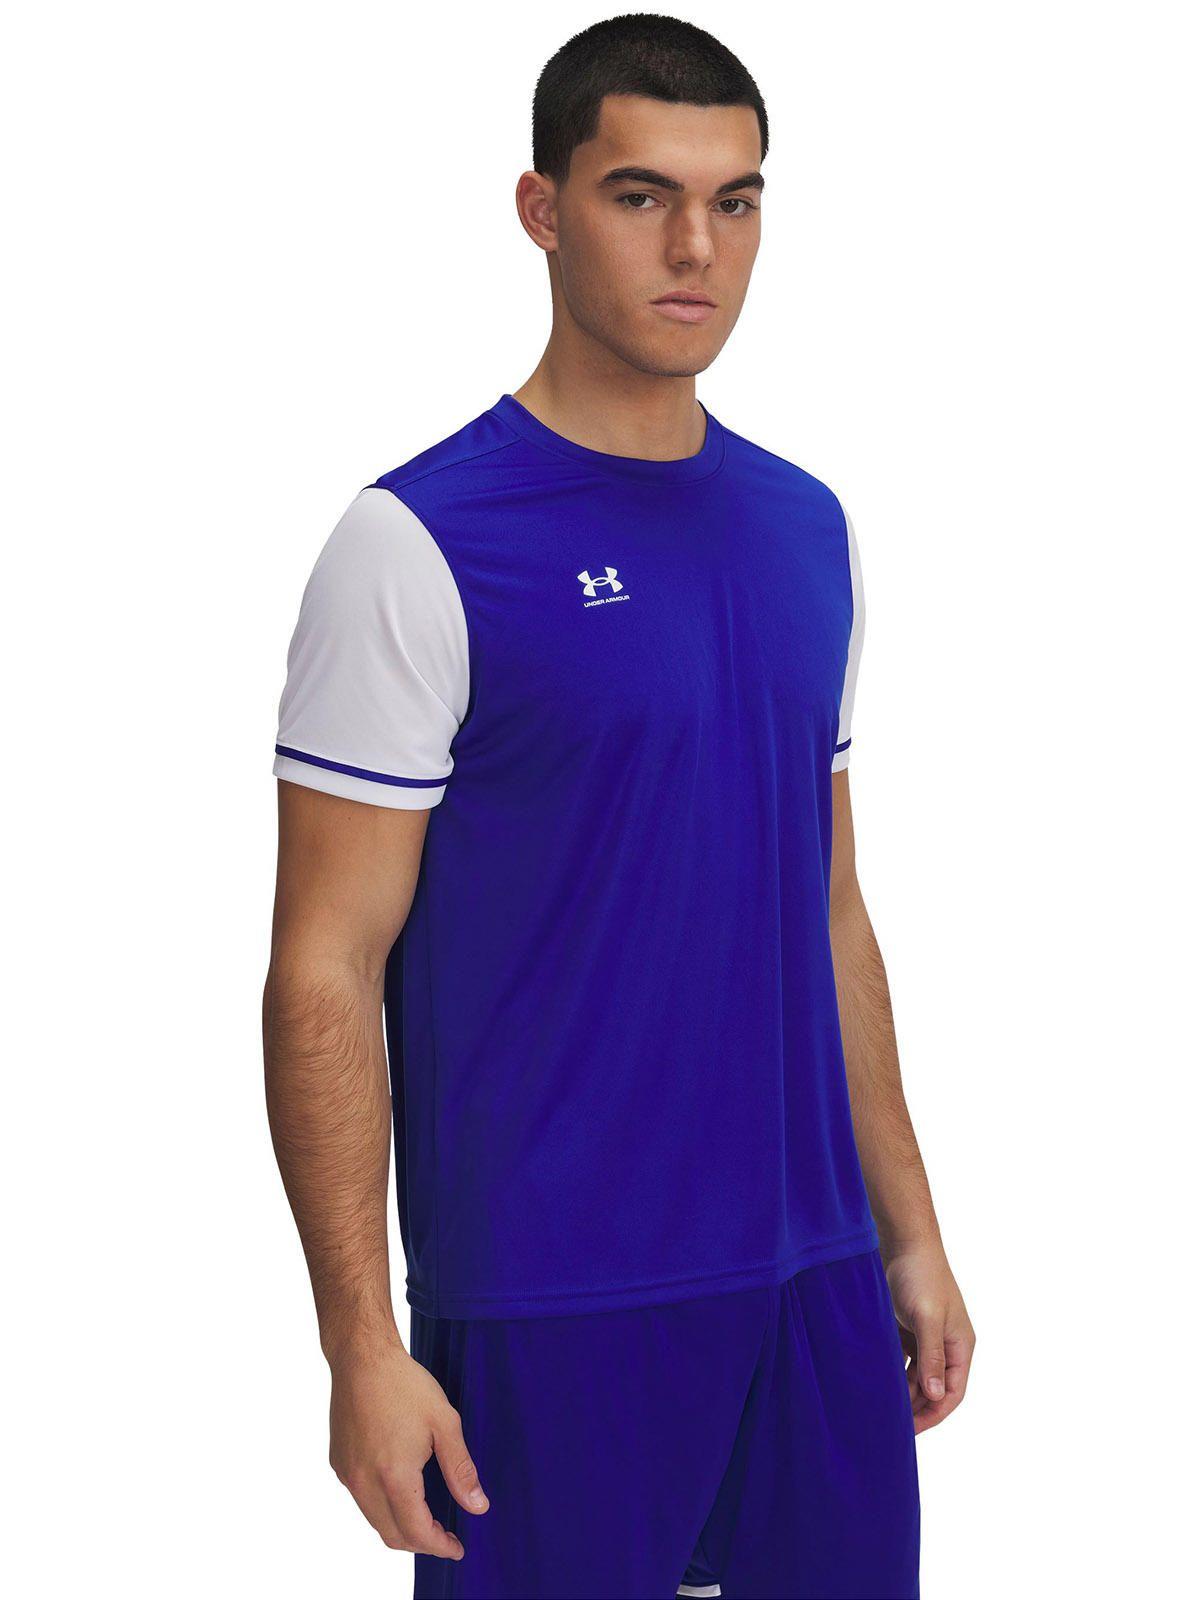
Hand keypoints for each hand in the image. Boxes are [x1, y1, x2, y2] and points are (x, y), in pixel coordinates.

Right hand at [328, 1338, 488, 1558]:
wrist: (362, 1358)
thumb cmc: (404, 1385)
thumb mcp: (444, 1423)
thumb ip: (461, 1469)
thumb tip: (477, 1505)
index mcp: (394, 1477)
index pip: (417, 1533)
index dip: (440, 1546)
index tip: (457, 1547)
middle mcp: (364, 1483)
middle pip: (393, 1535)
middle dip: (421, 1542)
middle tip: (445, 1534)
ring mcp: (348, 1475)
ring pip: (374, 1520)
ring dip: (401, 1526)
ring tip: (426, 1514)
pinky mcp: (339, 1464)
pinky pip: (361, 1499)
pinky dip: (382, 1506)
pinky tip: (399, 1488)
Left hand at [885, 1243, 975, 1434]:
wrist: (904, 1242)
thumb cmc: (922, 1276)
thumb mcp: (928, 1318)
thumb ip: (931, 1357)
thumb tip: (935, 1395)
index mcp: (960, 1346)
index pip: (951, 1392)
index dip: (934, 1414)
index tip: (911, 1431)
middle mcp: (946, 1344)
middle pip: (933, 1387)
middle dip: (916, 1407)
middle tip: (890, 1424)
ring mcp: (926, 1335)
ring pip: (917, 1375)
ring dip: (903, 1391)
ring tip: (882, 1408)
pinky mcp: (908, 1326)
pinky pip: (903, 1358)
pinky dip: (892, 1371)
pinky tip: (876, 1382)